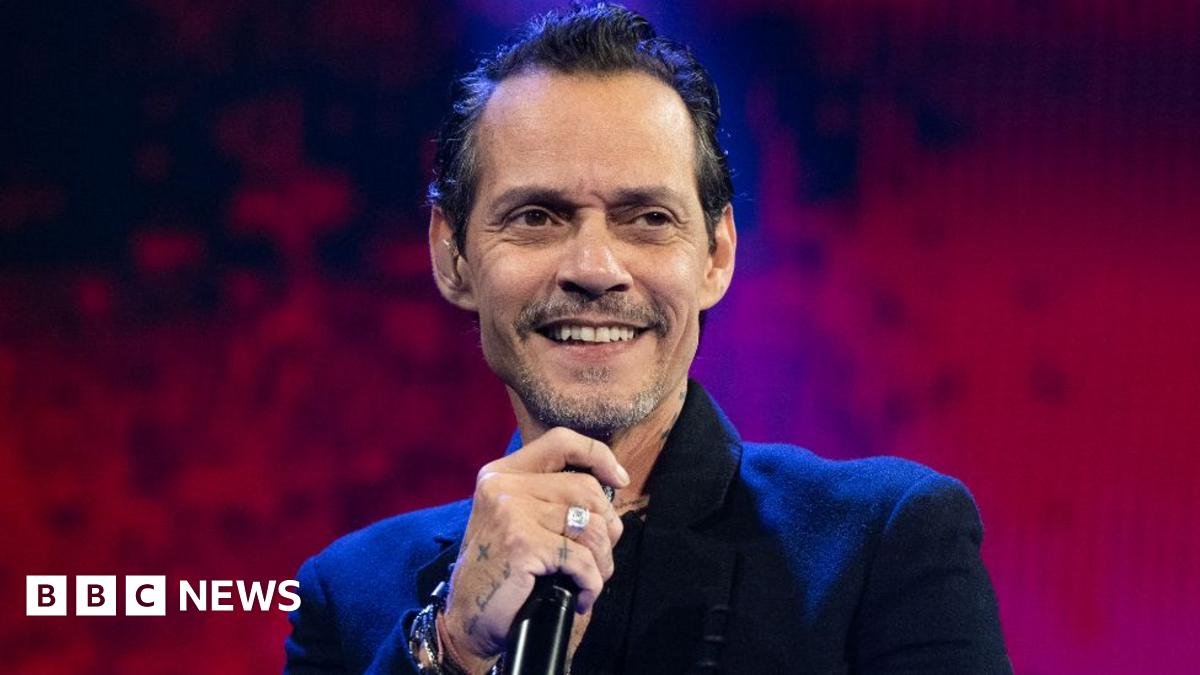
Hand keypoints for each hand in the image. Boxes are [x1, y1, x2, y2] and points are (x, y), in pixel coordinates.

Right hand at [438, 427, 628, 670]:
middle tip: (600, 555)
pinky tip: (581, 597)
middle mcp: (504, 487)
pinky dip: (591, 583)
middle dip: (608, 525)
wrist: (467, 619)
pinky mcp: (522, 545)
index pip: (561, 441)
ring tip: (590, 579)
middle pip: (586, 488)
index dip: (598, 455)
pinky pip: (582, 559)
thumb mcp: (515, 519)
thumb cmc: (500, 572)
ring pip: (591, 526)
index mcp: (502, 474)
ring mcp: (512, 514)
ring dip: (602, 560)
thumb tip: (609, 487)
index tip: (619, 479)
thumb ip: (549, 496)